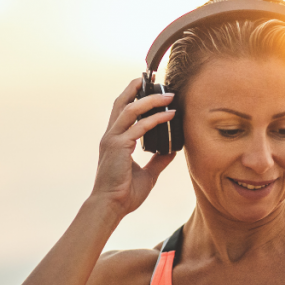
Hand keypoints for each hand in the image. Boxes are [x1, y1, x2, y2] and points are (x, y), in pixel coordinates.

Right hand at [91, 77, 176, 215]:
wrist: (111, 207)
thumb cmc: (125, 193)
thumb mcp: (148, 173)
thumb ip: (158, 159)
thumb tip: (172, 150)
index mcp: (115, 140)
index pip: (122, 110)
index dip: (133, 95)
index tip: (148, 85)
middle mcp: (111, 136)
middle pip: (121, 102)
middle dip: (137, 87)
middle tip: (155, 77)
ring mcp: (112, 140)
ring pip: (130, 110)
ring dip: (151, 100)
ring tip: (169, 95)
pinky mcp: (118, 147)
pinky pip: (139, 127)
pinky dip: (156, 119)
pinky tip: (170, 115)